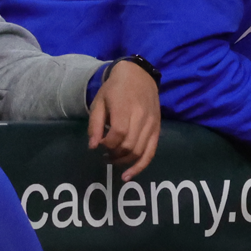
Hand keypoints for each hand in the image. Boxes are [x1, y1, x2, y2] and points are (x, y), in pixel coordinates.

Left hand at [87, 59, 160, 180]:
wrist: (139, 76)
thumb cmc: (115, 89)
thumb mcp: (99, 102)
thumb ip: (95, 124)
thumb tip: (93, 147)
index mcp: (125, 108)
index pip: (118, 134)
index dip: (106, 144)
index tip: (98, 144)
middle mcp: (142, 118)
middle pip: (129, 146)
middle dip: (114, 154)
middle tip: (104, 155)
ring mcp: (152, 124)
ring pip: (140, 151)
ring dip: (125, 161)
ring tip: (113, 161)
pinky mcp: (157, 130)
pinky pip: (151, 152)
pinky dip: (141, 165)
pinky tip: (129, 174)